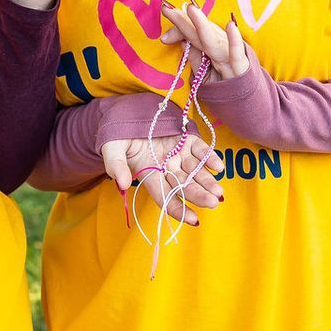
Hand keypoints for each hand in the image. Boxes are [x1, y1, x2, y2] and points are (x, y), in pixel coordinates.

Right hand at [101, 135, 225, 225]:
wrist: (126, 111)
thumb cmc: (117, 135)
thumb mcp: (112, 149)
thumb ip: (115, 166)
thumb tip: (121, 184)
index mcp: (149, 175)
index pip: (165, 196)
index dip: (178, 209)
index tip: (194, 220)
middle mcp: (166, 168)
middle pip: (184, 186)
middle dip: (199, 195)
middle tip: (213, 203)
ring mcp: (178, 153)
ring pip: (195, 171)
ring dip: (208, 181)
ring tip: (219, 191)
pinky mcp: (186, 139)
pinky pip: (200, 150)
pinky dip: (210, 158)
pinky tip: (218, 166)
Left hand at [159, 0, 251, 80]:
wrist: (249, 101)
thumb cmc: (225, 84)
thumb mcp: (205, 74)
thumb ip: (195, 57)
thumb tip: (181, 40)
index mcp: (209, 46)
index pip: (191, 34)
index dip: (178, 28)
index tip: (163, 23)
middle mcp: (219, 46)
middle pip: (198, 32)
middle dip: (182, 20)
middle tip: (166, 9)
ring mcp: (229, 55)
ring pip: (214, 40)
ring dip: (202, 24)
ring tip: (191, 9)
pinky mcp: (241, 67)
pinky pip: (237, 54)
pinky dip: (235, 41)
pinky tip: (230, 26)